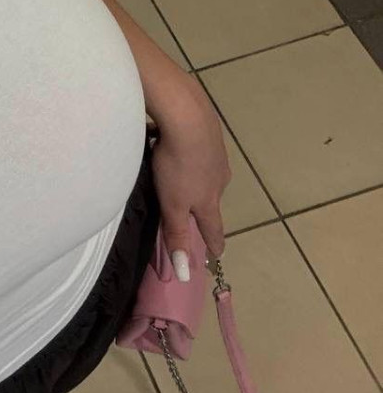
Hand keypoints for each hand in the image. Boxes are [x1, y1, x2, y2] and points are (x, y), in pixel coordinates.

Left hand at [149, 82, 231, 279]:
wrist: (188, 118)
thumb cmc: (177, 165)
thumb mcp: (172, 204)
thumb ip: (176, 235)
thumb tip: (186, 274)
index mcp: (208, 199)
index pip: (213, 228)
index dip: (214, 243)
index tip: (217, 255)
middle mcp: (218, 179)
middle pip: (212, 199)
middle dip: (205, 208)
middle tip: (197, 213)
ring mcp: (216, 155)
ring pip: (207, 174)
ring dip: (198, 179)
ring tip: (184, 178)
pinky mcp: (209, 134)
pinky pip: (199, 150)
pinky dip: (191, 154)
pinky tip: (176, 145)